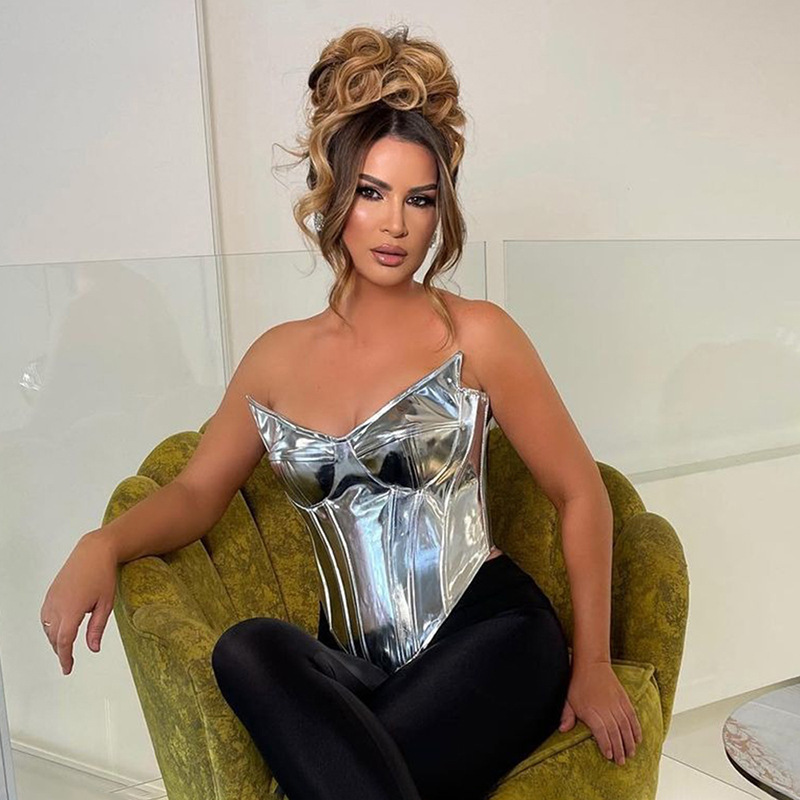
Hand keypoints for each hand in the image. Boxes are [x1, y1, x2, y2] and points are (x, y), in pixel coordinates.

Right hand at [39, 531, 118, 675]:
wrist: (94, 551)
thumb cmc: (102, 574)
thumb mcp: (106, 604)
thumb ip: (97, 628)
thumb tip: (93, 648)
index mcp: (71, 610)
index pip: (64, 642)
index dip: (65, 658)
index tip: (67, 669)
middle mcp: (57, 606)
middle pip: (55, 637)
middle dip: (61, 651)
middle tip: (69, 661)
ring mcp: (51, 599)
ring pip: (48, 628)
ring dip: (55, 639)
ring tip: (65, 647)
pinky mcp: (50, 594)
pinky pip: (45, 616)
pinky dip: (51, 627)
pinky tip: (59, 628)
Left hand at [557, 659, 642, 765]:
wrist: (591, 663)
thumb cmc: (577, 682)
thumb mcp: (568, 699)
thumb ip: (567, 716)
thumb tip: (562, 730)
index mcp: (590, 711)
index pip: (601, 732)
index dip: (606, 745)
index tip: (609, 756)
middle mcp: (605, 708)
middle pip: (615, 732)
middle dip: (619, 749)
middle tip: (621, 761)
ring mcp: (616, 703)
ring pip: (625, 726)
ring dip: (629, 741)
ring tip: (630, 753)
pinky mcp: (624, 698)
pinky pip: (632, 716)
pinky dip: (636, 728)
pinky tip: (638, 738)